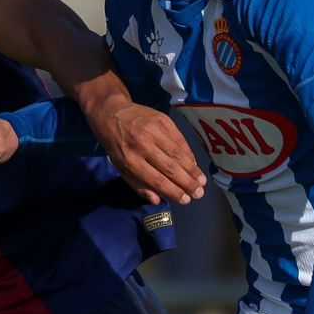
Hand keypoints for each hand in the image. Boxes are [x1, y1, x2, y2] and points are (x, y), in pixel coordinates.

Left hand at [85, 98, 205, 205]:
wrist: (112, 113)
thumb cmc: (117, 145)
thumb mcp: (121, 168)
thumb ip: (139, 185)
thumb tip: (158, 201)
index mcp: (130, 160)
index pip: (156, 179)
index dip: (173, 191)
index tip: (186, 200)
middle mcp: (143, 145)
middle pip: (170, 167)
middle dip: (187, 183)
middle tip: (199, 193)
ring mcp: (154, 130)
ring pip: (178, 154)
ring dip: (192, 169)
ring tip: (202, 181)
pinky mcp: (163, 120)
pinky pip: (180, 139)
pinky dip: (189, 153)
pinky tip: (195, 164)